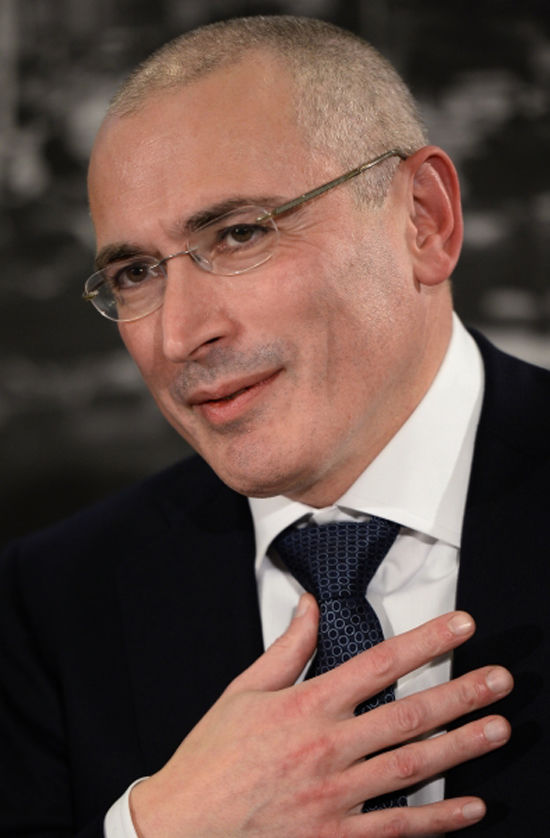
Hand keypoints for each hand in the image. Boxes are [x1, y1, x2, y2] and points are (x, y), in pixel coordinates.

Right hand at [130, 596, 511, 836]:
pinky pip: (396, 829)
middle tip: (500, 680)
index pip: (379, 663)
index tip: (462, 627)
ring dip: (461, 747)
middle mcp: (328, 747)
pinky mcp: (334, 836)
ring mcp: (335, 795)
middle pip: (408, 714)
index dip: (426, 641)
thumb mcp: (244, 691)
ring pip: (412, 767)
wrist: (183, 824)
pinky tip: (470, 806)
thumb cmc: (213, 756)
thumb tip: (309, 606)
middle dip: (460, 693)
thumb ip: (286, 648)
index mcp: (308, 705)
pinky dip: (437, 820)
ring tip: (498, 728)